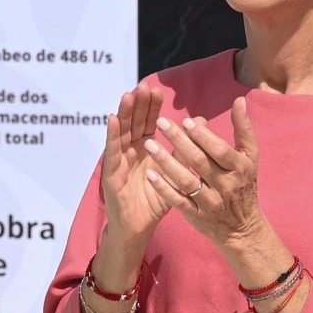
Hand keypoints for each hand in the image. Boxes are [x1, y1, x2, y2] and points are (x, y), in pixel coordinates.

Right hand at [93, 82, 172, 286]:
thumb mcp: (175, 172)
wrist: (139, 227)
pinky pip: (112, 151)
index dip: (152, 107)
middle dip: (139, 105)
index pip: (149, 123)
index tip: (158, 90)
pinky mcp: (111, 173)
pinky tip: (113, 119)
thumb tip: (202, 123)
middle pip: (134, 123)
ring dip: (124, 113)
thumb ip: (185, 149)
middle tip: (144, 86)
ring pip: (122, 132)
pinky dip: (112, 134)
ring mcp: (119, 161)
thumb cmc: (155, 200)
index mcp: (145, 149)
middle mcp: (131, 151)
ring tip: (128, 95)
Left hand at [146, 100, 265, 254]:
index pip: (219, 150)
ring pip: (186, 181)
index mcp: (239, 168)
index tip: (185, 120)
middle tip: (161, 123)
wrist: (243, 227)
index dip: (202, 136)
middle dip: (179, 141)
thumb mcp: (250, 156)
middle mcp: (226, 186)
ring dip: (166, 162)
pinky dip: (164, 189)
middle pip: (199, 162)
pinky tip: (149, 175)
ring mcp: (210, 203)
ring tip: (149, 144)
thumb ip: (243, 128)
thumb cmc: (245, 183)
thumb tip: (239, 100)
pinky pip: (178, 201)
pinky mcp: (197, 216)